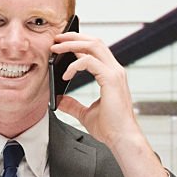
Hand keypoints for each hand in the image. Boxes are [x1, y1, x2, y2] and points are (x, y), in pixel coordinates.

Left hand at [51, 33, 167, 176]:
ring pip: (93, 46)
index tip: (61, 43)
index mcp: (111, 75)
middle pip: (94, 41)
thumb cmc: (110, 128)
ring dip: (72, 44)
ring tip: (56, 48)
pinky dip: (75, 65)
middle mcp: (115, 70)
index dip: (78, 42)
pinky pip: (90, 62)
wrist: (121, 139)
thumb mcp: (85, 114)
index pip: (95, 49)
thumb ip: (72, 105)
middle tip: (55, 39)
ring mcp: (115, 73)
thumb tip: (58, 100)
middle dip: (73, 37)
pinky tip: (65, 74)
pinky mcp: (111, 80)